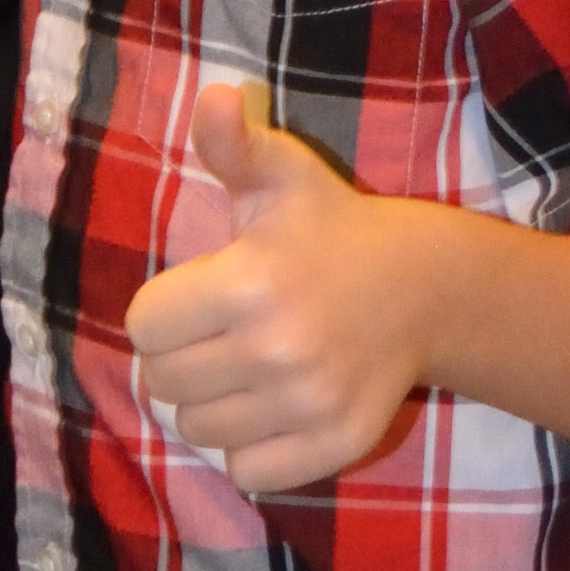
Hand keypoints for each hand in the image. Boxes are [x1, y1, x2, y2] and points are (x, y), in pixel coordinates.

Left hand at [122, 84, 434, 500]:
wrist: (425, 286)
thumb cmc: (332, 227)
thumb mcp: (281, 175)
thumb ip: (234, 144)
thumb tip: (214, 97)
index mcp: (249, 283)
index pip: (144, 328)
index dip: (163, 311)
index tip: (198, 298)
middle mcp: (277, 350)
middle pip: (165, 384)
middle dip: (183, 358)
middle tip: (222, 335)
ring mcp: (308, 404)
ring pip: (199, 432)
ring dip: (212, 405)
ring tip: (246, 370)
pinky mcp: (335, 443)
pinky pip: (248, 473)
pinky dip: (249, 451)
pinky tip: (271, 410)